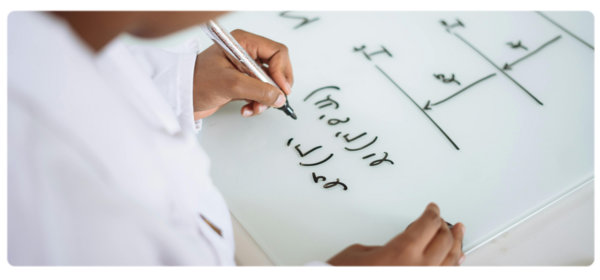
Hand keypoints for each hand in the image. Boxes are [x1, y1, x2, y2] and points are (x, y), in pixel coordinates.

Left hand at [192, 29, 292, 119]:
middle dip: (275, 88)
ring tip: (255, 108)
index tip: (281, 90)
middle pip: (277, 68)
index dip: (282, 71)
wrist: (181, 97)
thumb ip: (259, 90)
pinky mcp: (242, 83)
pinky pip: (260, 93)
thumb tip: (280, 97)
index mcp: (244, 43)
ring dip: (265, 99)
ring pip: (270, 84)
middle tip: (273, 100)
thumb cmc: (196, 82)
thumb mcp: (231, 84)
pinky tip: (246, 109)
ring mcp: (244, 69)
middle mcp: (246, 53)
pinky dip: (257, 103)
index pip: (277, 52)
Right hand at [327, 203, 465, 268]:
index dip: (432, 213)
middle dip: (444, 227)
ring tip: (458, 235)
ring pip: (451, 261)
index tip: (432, 209)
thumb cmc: (344, 275)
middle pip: (444, 240)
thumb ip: (387, 246)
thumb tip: (401, 248)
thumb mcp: (361, 252)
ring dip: (456, 245)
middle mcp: (420, 268)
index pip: (429, 224)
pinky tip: (456, 260)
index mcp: (403, 251)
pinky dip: (453, 266)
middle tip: (442, 221)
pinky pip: (446, 275)